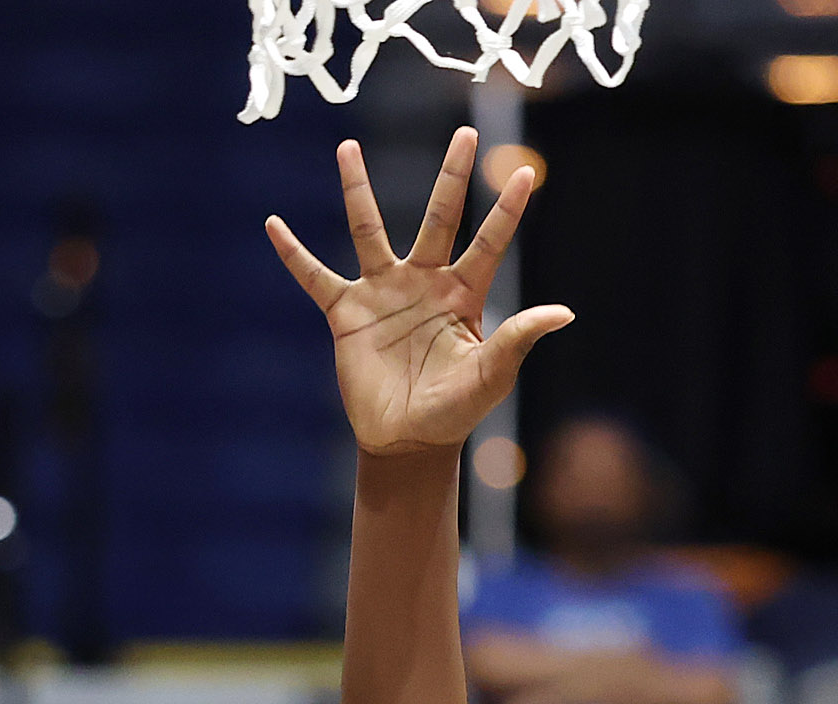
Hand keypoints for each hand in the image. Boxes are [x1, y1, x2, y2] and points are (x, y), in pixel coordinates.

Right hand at [269, 130, 571, 456]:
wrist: (407, 440)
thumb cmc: (455, 411)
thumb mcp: (491, 375)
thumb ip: (519, 338)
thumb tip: (564, 313)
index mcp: (462, 294)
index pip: (488, 242)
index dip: (506, 210)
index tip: (525, 172)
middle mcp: (423, 282)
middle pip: (439, 216)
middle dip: (452, 175)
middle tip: (465, 130)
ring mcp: (383, 293)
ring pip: (368, 229)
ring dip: (357, 189)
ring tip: (348, 148)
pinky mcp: (347, 313)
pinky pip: (315, 276)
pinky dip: (294, 254)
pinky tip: (273, 224)